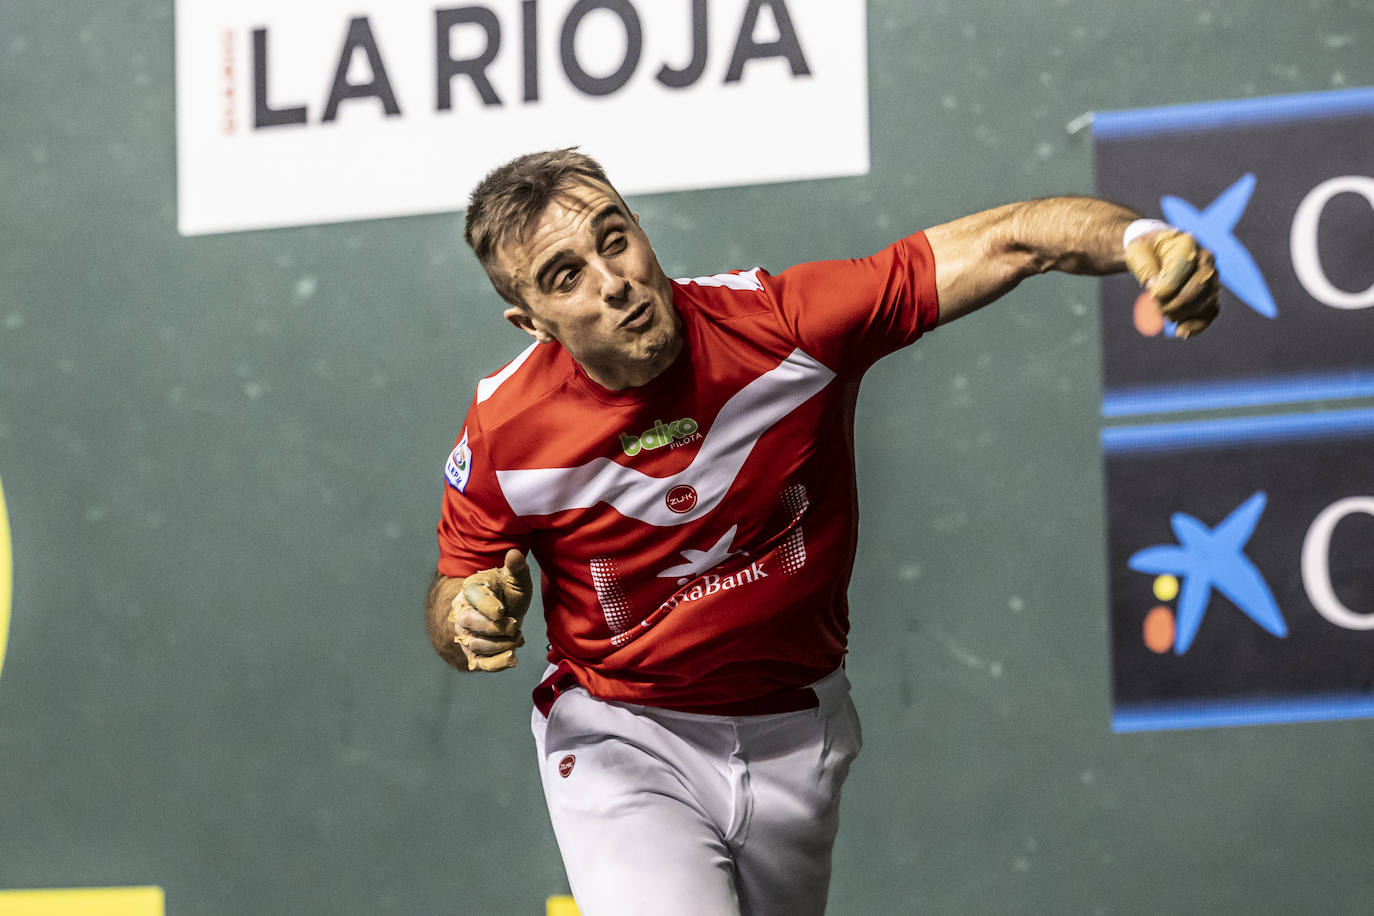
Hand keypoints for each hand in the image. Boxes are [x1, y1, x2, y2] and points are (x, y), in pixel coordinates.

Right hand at [449, 550, 532, 671]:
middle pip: (469, 623)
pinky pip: (480, 664)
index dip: (489, 607)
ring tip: (516, 636)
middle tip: (515, 624)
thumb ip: (516, 568)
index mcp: (470, 590)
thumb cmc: (508, 592)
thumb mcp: (516, 579)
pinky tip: (512, 658)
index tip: (502, 611)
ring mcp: (465, 634)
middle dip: (496, 627)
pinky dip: (497, 664)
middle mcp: (462, 612)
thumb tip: (514, 553)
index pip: (474, 599)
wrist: (506, 611)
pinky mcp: (473, 654)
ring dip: (502, 644)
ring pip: (476, 645)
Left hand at [1125, 228, 1220, 337]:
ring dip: (1180, 315)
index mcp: (1187, 244)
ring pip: (1204, 303)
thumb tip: (1157, 290)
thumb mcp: (1137, 251)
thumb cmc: (1146, 250)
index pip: (1182, 268)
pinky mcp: (1211, 293)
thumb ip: (1145, 269)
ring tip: (1163, 313)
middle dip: (1172, 304)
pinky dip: (1195, 325)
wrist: (1156, 250)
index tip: (1150, 292)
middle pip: (1196, 289)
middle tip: (1155, 307)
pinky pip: (1210, 313)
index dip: (1165, 287)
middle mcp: (1206, 259)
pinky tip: (1180, 331)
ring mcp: (1212, 276)